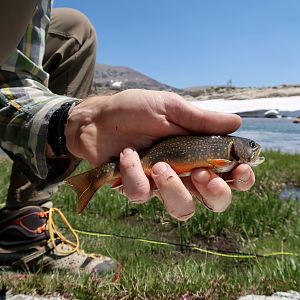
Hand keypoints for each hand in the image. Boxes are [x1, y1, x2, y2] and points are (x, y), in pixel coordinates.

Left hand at [65, 89, 254, 219]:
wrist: (98, 119)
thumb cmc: (135, 109)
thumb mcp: (169, 107)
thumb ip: (200, 119)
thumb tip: (237, 123)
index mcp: (197, 153)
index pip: (229, 174)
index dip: (241, 179)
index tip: (241, 170)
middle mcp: (183, 173)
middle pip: (212, 202)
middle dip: (214, 194)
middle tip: (203, 174)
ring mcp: (160, 184)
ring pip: (181, 208)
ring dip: (174, 189)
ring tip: (160, 165)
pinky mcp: (136, 189)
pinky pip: (142, 194)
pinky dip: (135, 174)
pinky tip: (127, 155)